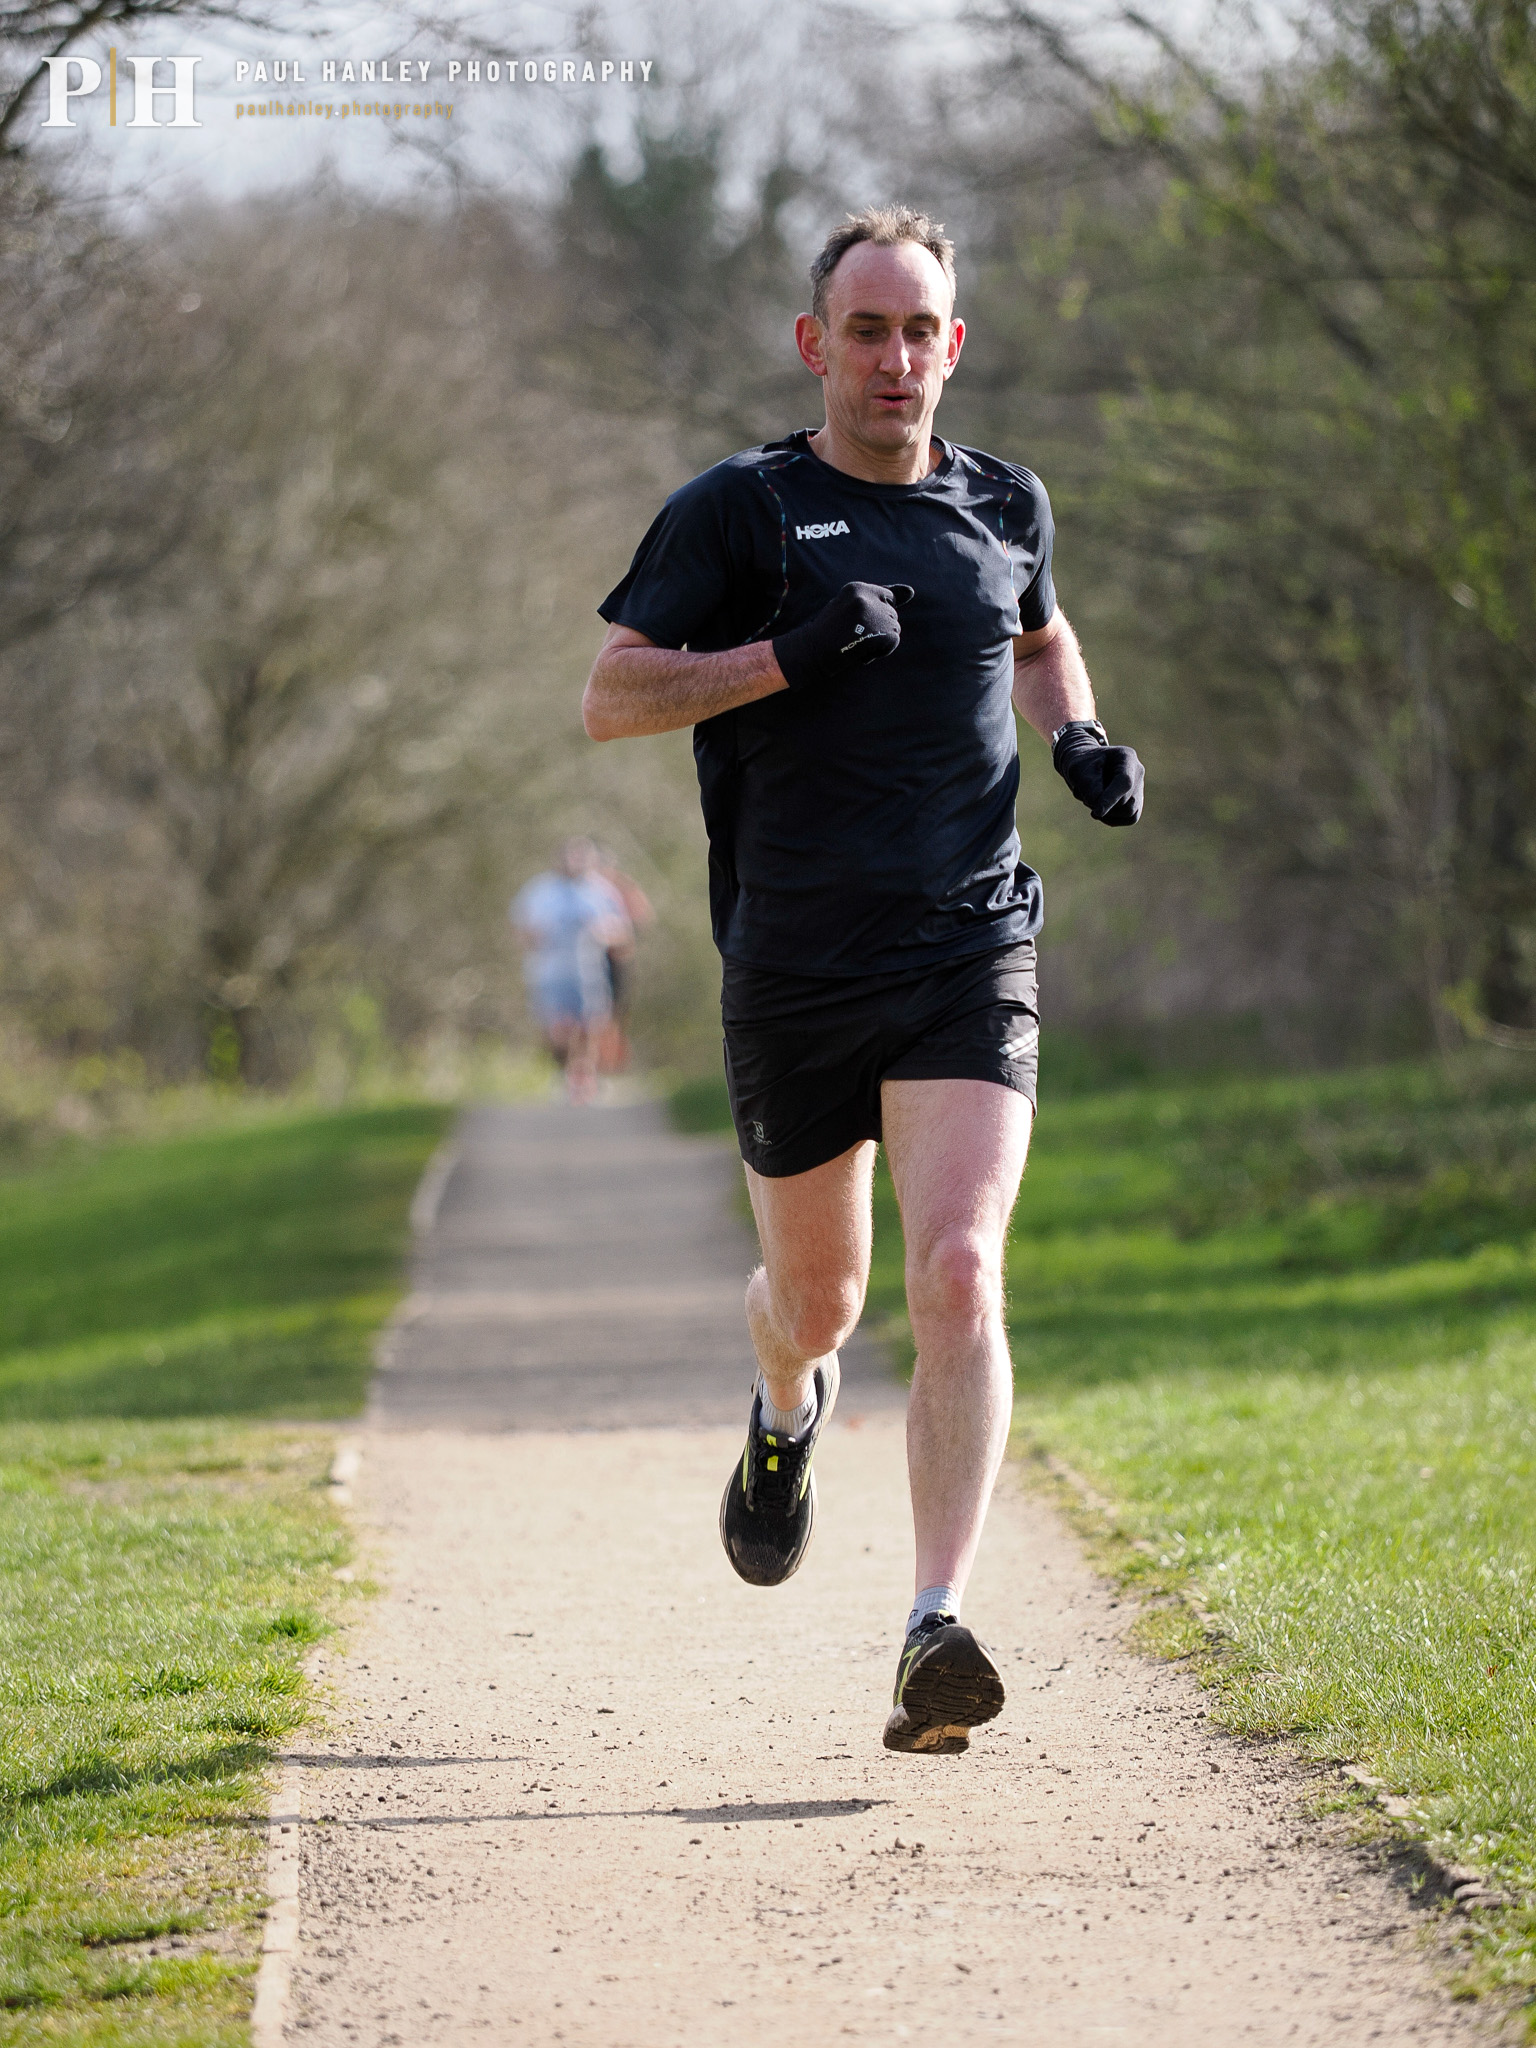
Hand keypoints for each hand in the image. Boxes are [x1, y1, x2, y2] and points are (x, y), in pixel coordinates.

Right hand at [773, 582, 914, 691]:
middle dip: (877, 628)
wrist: (812, 653)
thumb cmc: (827, 632)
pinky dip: (881, 651)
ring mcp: (876, 615)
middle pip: (891, 614)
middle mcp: (868, 597)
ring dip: (879, 640)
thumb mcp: (847, 608)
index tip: (863, 625)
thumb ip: (879, 598)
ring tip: (856, 643)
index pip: (886, 597)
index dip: (877, 614)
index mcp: (857, 588)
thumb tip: (912, 591)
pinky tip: (862, 652)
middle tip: (852, 636)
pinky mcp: (883, 632)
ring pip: (893, 628)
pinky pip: (893, 641)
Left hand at [1052, 720, 1144, 825]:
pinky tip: (1099, 810)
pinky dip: (1112, 819)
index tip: (1096, 812)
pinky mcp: (1137, 802)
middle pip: (1126, 800)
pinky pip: (1130, 819)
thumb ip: (1088, 787)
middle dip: (1102, 804)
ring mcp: (1139, 787)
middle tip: (1083, 795)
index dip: (1111, 798)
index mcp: (1126, 756)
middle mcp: (1137, 771)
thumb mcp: (1078, 770)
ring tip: (1090, 800)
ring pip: (1130, 812)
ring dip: (1106, 812)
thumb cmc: (1081, 765)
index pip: (1125, 781)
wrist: (1085, 767)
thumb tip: (1100, 810)